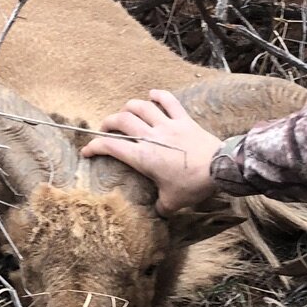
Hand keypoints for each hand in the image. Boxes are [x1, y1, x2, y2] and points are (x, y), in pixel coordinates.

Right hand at [82, 89, 221, 214]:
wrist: (220, 168)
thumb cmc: (193, 185)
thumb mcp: (172, 202)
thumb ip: (161, 207)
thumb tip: (158, 212)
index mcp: (143, 157)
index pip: (111, 146)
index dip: (94, 147)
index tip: (87, 151)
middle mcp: (151, 137)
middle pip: (121, 120)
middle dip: (108, 123)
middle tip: (106, 129)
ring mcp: (167, 125)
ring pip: (141, 106)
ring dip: (129, 106)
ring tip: (125, 111)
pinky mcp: (184, 120)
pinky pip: (169, 101)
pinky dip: (159, 95)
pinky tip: (152, 94)